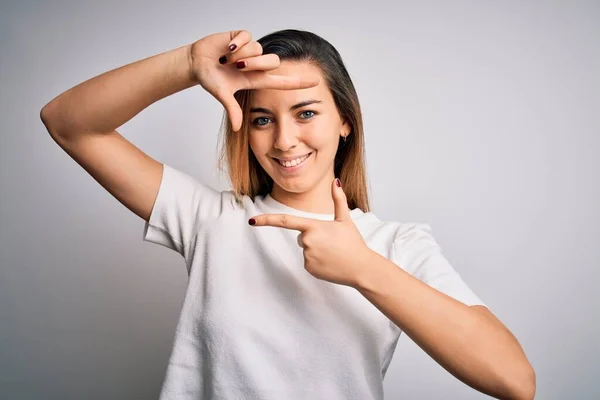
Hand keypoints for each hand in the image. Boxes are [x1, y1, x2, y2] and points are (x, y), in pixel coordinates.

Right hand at [189, 30, 320, 130]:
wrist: (196, 62)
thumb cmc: (210, 78)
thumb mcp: (222, 93)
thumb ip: (232, 109)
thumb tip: (237, 128)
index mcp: (256, 79)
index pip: (283, 82)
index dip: (299, 82)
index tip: (316, 82)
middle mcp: (257, 65)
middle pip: (273, 62)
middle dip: (254, 64)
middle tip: (236, 67)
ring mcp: (251, 50)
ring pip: (258, 49)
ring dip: (241, 54)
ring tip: (226, 59)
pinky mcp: (243, 36)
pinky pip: (247, 37)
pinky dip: (236, 43)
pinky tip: (227, 48)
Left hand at [249, 179, 373, 287]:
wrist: (361, 268)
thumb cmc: (353, 243)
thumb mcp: (345, 219)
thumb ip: (338, 199)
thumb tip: (336, 181)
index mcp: (313, 226)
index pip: (284, 221)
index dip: (266, 221)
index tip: (251, 221)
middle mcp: (307, 241)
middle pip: (301, 235)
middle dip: (313, 237)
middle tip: (331, 242)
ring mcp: (307, 256)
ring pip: (305, 248)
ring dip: (316, 249)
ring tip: (332, 253)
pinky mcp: (309, 268)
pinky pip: (308, 261)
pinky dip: (317, 261)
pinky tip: (330, 262)